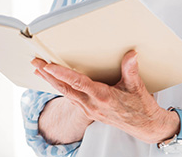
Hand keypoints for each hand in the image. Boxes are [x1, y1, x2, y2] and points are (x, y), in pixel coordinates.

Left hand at [31, 51, 178, 143]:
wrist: (145, 126)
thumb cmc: (141, 107)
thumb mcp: (138, 87)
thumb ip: (131, 70)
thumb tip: (131, 55)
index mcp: (103, 97)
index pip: (77, 83)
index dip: (61, 74)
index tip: (48, 66)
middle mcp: (92, 105)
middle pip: (65, 89)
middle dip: (48, 76)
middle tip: (35, 63)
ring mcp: (90, 109)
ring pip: (66, 94)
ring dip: (51, 82)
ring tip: (39, 70)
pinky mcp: (90, 111)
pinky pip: (71, 99)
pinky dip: (61, 89)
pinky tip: (55, 83)